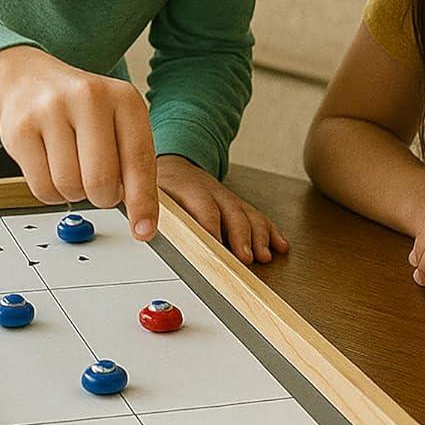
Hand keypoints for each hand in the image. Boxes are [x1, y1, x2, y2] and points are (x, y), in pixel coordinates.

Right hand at [0, 47, 158, 240]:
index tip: (144, 230)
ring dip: (75, 192)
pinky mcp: (20, 129)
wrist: (30, 81)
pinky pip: (42, 188)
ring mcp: (51, 110)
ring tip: (73, 167)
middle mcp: (89, 98)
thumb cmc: (83, 112)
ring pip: (69, 187)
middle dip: (103, 197)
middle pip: (101, 181)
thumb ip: (134, 164)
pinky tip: (52, 167)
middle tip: (100, 187)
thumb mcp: (119, 123)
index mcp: (125, 99)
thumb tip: (142, 220)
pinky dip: (51, 192)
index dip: (142, 202)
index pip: (139, 160)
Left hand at [158, 154, 289, 264]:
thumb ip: (150, 209)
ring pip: (248, 215)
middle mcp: (212, 192)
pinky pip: (258, 216)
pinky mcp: (238, 204)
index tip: (216, 247)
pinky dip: (271, 232)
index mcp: (188, 188)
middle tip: (245, 258)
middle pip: (232, 213)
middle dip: (241, 237)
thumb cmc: (162, 186)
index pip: (203, 208)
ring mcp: (227, 198)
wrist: (175, 165)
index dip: (212, 228)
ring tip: (263, 256)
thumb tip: (145, 229)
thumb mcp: (149, 193)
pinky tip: (279, 245)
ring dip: (259, 237)